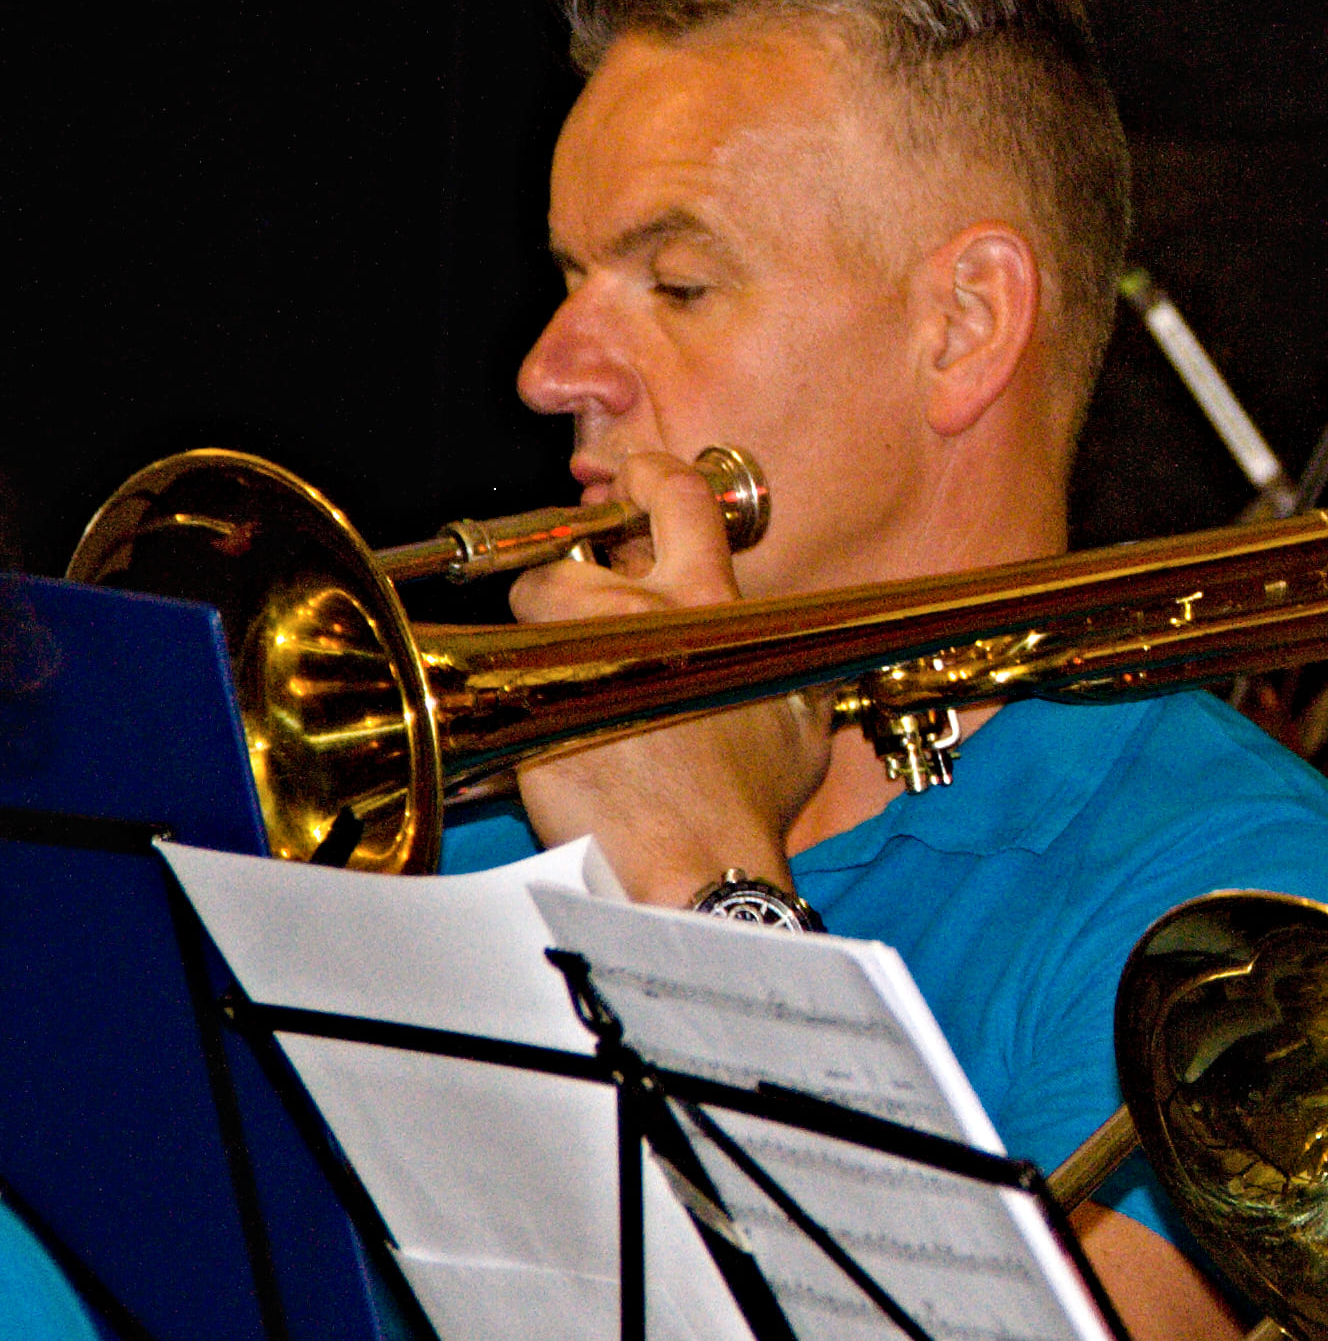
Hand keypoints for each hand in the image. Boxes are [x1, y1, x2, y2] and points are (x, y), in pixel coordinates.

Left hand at [506, 449, 826, 905]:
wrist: (693, 865)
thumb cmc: (747, 807)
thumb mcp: (799, 724)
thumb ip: (791, 676)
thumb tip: (798, 674)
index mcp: (712, 607)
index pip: (679, 499)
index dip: (653, 474)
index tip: (639, 476)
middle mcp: (642, 615)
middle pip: (577, 549)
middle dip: (578, 570)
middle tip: (592, 605)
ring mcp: (580, 654)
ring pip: (532, 600)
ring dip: (544, 628)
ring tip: (572, 674)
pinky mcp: (535, 702)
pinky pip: (515, 670)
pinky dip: (530, 688)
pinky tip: (560, 725)